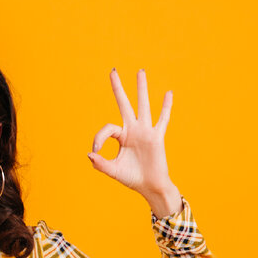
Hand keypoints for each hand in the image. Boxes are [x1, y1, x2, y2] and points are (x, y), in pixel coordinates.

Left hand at [87, 68, 173, 194]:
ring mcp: (146, 131)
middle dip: (118, 88)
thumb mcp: (113, 171)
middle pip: (124, 104)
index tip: (95, 150)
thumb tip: (90, 154)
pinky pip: (162, 119)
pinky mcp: (157, 137)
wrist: (150, 186)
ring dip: (141, 88)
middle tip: (113, 70)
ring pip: (143, 105)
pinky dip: (166, 107)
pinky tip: (168, 93)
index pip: (108, 129)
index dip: (98, 138)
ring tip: (140, 71)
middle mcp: (133, 130)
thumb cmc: (132, 178)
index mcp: (121, 136)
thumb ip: (101, 164)